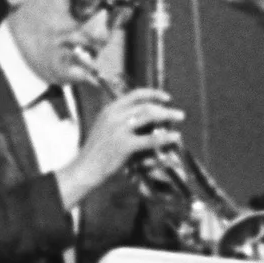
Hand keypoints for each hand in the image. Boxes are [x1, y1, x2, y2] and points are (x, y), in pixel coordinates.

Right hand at [58, 89, 183, 205]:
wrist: (84, 168)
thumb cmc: (97, 152)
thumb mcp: (106, 128)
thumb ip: (122, 120)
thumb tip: (146, 118)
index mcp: (109, 109)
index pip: (135, 94)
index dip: (153, 93)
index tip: (167, 97)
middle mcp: (113, 115)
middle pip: (145, 105)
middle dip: (165, 108)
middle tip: (179, 114)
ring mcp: (118, 129)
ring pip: (149, 116)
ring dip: (167, 116)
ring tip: (179, 119)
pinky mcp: (124, 145)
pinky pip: (150, 139)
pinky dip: (165, 137)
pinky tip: (174, 137)